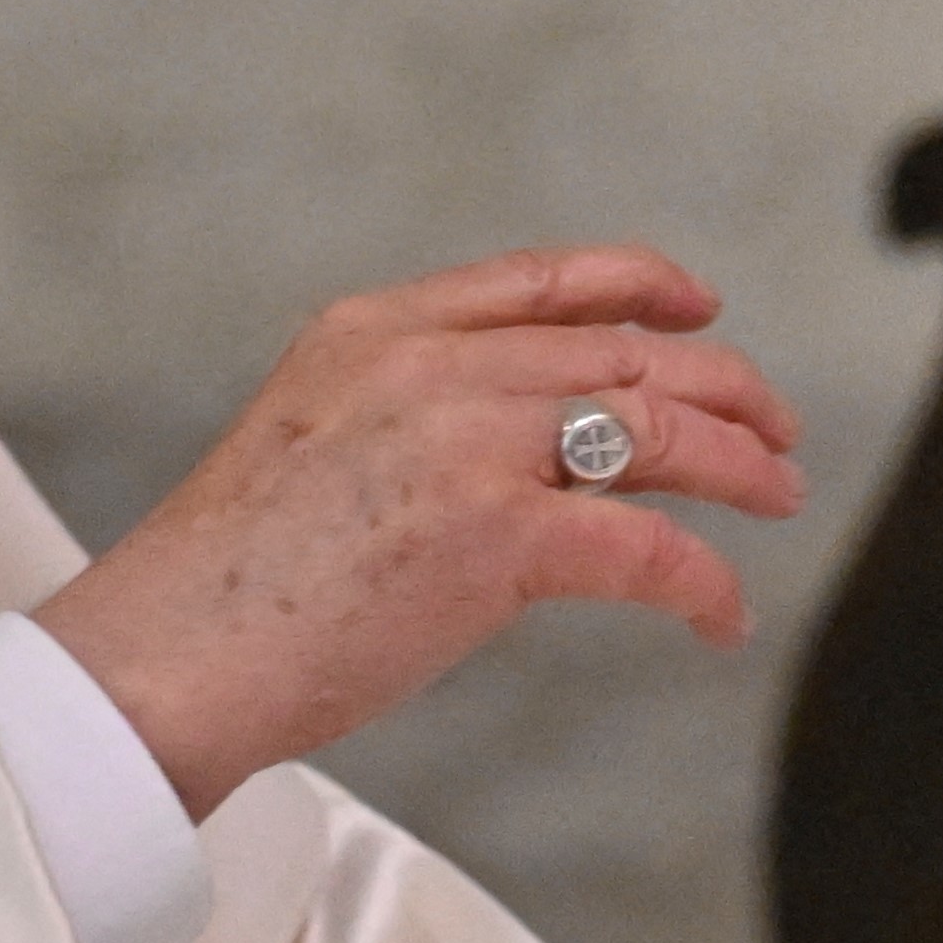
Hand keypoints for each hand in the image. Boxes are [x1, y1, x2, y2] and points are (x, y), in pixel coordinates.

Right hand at [33, 245, 802, 812]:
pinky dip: (703, 582)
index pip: (540, 282)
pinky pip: (647, 548)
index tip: (698, 309)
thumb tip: (506, 463)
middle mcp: (430, 368)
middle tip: (776, 426)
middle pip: (621, 355)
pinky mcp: (495, 538)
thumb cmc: (224, 591)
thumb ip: (406, 421)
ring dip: (738, 464)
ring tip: (780, 495)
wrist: (162, 661)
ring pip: (656, 431)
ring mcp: (466, 446)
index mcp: (375, 330)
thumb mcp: (309, 446)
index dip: (639, 284)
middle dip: (721, 389)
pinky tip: (722, 617)